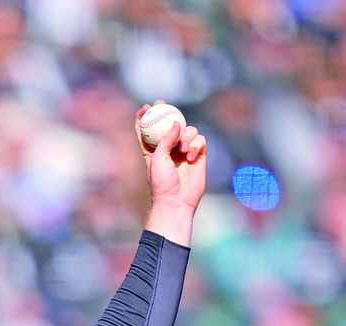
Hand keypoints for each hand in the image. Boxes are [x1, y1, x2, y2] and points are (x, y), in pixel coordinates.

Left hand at [137, 101, 206, 243]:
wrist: (177, 201)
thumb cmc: (162, 183)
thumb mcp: (157, 160)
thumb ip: (165, 140)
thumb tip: (176, 123)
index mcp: (153, 150)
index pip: (148, 130)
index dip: (145, 117)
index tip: (145, 107)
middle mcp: (169, 148)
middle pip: (169, 124)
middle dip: (167, 112)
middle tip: (163, 103)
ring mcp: (184, 150)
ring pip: (188, 130)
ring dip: (186, 136)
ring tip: (183, 149)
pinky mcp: (198, 154)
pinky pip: (200, 140)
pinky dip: (197, 145)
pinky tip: (192, 156)